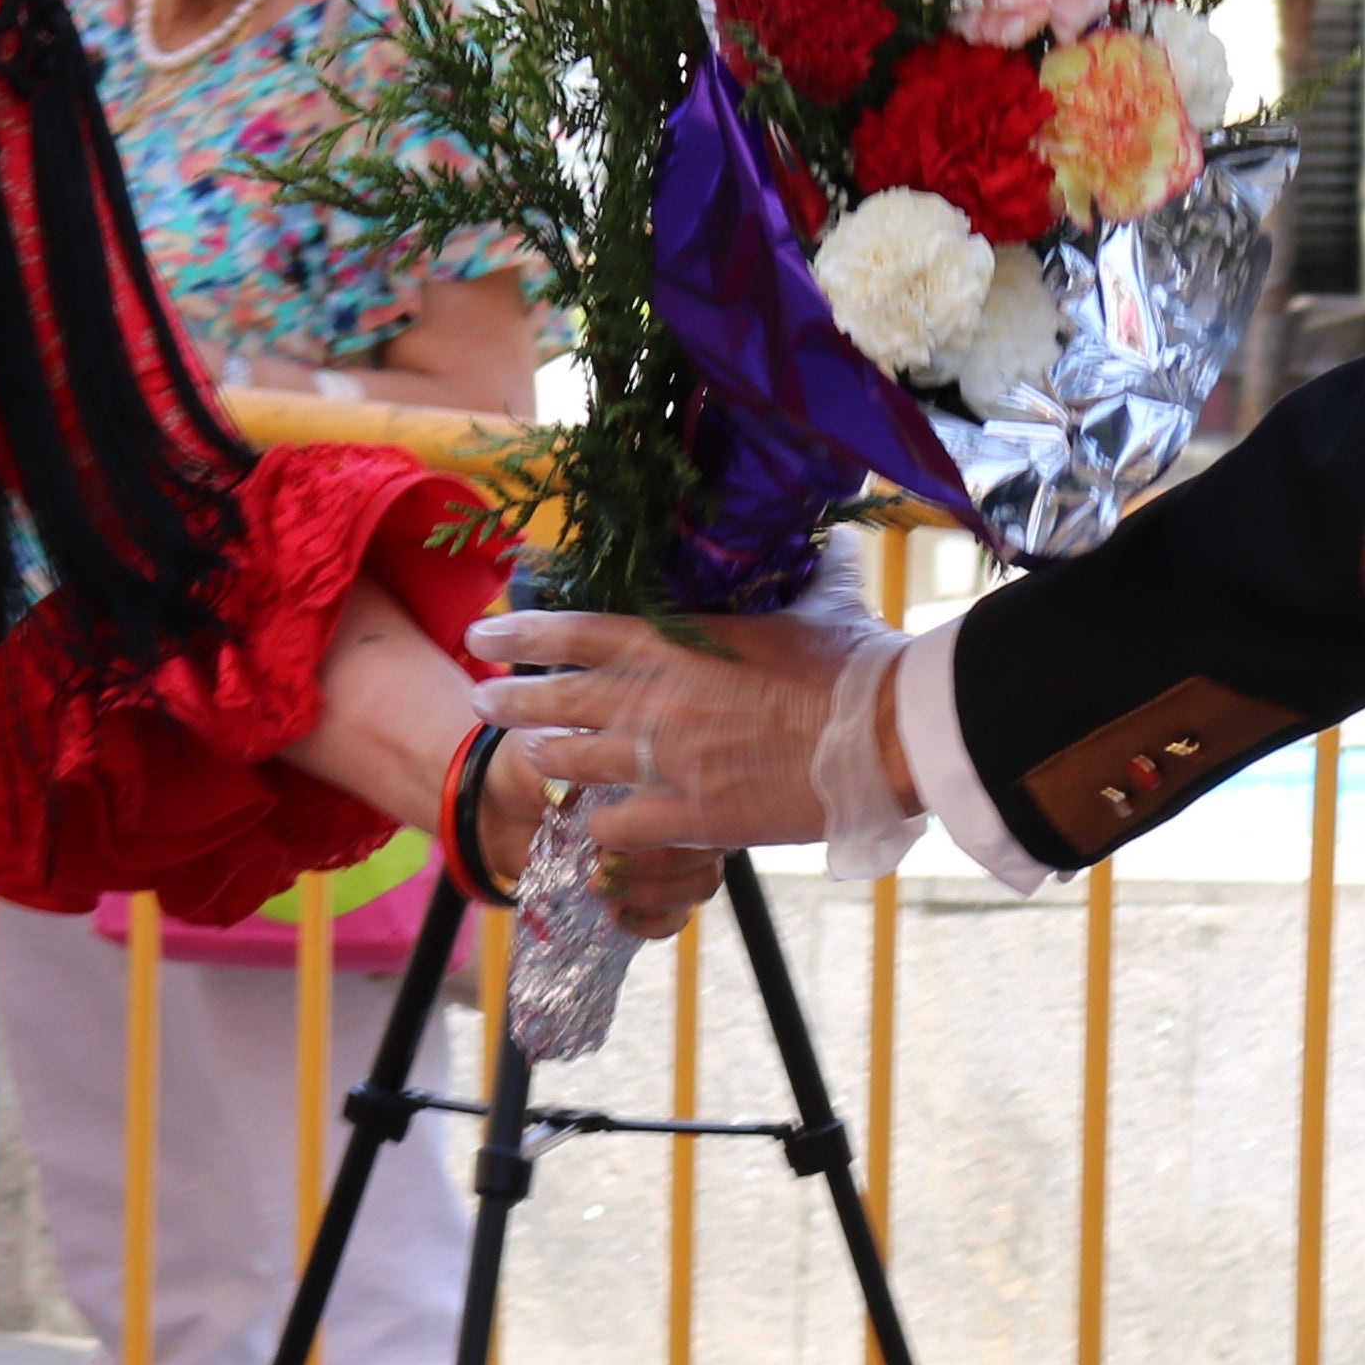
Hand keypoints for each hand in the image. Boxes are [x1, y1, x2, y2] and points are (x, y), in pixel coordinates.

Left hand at [472, 598, 898, 859]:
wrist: (882, 734)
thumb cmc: (854, 662)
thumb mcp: (822, 601)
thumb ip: (810, 573)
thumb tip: (832, 539)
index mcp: (675, 640)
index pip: (574, 629)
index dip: (520, 631)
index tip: (483, 633)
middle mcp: (654, 699)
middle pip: (555, 697)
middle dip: (510, 698)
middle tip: (481, 698)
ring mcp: (664, 760)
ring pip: (574, 761)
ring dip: (547, 758)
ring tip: (531, 757)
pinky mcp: (690, 815)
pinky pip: (615, 825)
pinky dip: (599, 824)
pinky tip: (593, 826)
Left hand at [477, 734, 728, 940]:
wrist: (495, 806)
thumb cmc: (524, 771)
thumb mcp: (538, 761)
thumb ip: (562, 776)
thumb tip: (579, 799)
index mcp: (653, 766)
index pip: (688, 795)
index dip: (656, 822)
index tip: (604, 835)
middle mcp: (672, 807)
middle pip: (704, 846)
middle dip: (656, 866)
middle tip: (600, 871)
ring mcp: (666, 851)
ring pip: (700, 882)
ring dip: (657, 895)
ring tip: (605, 894)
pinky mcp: (647, 888)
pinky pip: (677, 915)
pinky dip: (654, 922)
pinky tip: (618, 916)